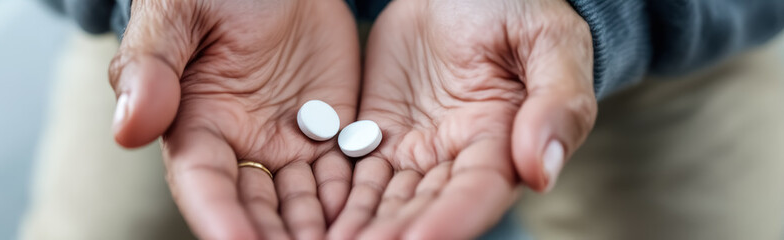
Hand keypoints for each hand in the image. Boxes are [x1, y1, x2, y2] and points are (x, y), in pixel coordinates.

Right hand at [107, 0, 359, 238]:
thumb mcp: (179, 14)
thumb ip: (152, 67)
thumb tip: (129, 129)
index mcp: (195, 125)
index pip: (205, 184)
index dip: (221, 218)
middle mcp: (241, 146)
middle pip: (256, 209)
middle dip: (276, 239)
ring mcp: (288, 143)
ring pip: (303, 205)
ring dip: (320, 231)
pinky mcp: (331, 132)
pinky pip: (345, 176)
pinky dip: (355, 201)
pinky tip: (369, 217)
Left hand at [329, 0, 596, 238]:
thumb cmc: (517, 8)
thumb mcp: (549, 42)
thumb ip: (557, 103)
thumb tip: (542, 171)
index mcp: (503, 140)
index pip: (476, 192)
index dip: (449, 218)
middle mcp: (456, 156)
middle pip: (423, 206)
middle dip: (392, 233)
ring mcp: (415, 148)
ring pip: (384, 198)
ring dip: (359, 225)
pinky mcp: (379, 133)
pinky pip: (354, 171)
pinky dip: (336, 197)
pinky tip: (314, 216)